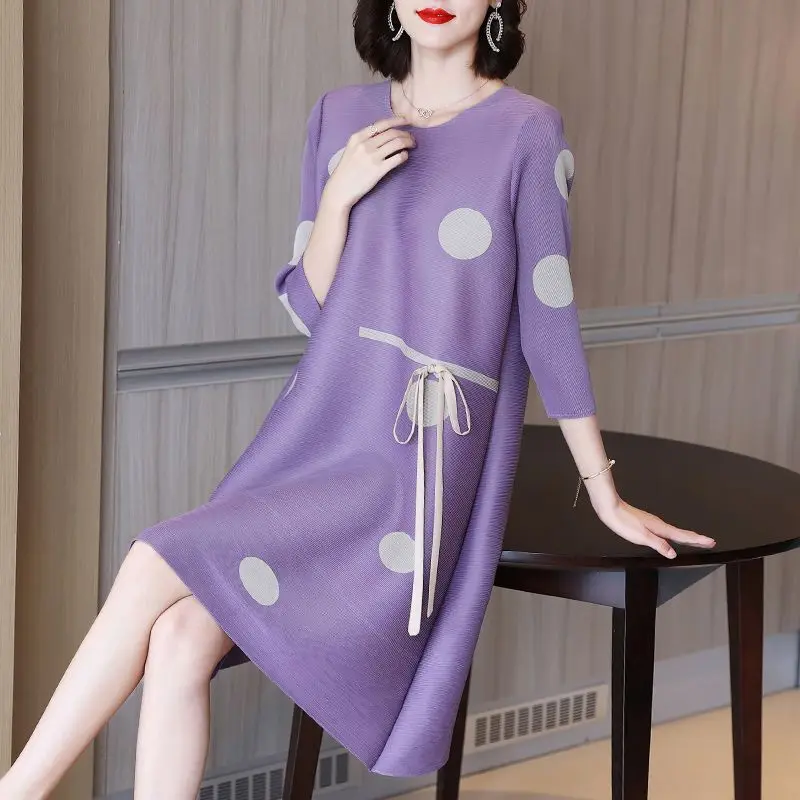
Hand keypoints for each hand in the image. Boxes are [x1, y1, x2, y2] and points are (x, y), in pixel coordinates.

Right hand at [324, 116, 415, 210]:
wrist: (340, 189)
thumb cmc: (346, 171)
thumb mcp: (351, 150)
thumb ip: (364, 141)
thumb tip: (384, 135)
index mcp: (357, 137)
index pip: (381, 124)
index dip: (396, 121)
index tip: (406, 121)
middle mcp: (365, 145)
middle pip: (392, 133)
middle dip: (405, 134)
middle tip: (411, 138)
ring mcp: (372, 157)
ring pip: (397, 143)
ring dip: (408, 142)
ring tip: (412, 145)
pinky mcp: (379, 170)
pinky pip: (398, 158)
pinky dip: (404, 155)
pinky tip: (405, 156)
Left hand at [592, 496, 715, 558]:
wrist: (610, 508)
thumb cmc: (623, 522)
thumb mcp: (641, 536)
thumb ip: (658, 544)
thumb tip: (673, 553)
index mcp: (660, 529)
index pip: (682, 536)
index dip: (697, 541)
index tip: (711, 542)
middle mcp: (659, 525)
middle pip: (681, 533)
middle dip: (696, 539)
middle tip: (710, 542)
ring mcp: (653, 523)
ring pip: (674, 531)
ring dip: (686, 536)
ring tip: (696, 540)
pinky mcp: (646, 523)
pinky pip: (666, 530)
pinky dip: (674, 534)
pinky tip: (670, 537)